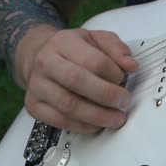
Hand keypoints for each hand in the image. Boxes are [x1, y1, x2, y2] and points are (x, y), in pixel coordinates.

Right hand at [20, 28, 138, 132]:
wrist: (37, 55)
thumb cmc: (72, 49)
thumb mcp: (96, 39)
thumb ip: (116, 49)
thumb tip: (132, 65)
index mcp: (63, 42)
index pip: (92, 60)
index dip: (113, 73)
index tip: (124, 79)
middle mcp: (46, 62)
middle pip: (77, 81)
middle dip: (106, 95)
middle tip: (123, 102)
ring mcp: (37, 85)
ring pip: (68, 105)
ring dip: (97, 115)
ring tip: (115, 118)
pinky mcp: (33, 105)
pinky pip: (59, 121)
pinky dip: (82, 126)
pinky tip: (97, 124)